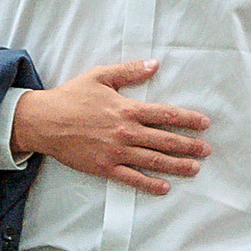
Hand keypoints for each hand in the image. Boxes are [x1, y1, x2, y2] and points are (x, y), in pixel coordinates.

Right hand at [12, 58, 211, 194]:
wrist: (43, 121)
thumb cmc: (70, 97)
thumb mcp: (100, 76)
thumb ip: (129, 71)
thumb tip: (154, 64)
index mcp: (127, 109)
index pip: (165, 114)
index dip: (188, 119)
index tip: (204, 123)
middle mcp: (126, 132)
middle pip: (165, 140)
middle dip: (189, 145)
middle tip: (207, 149)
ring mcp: (116, 151)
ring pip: (154, 160)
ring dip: (177, 165)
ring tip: (195, 168)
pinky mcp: (105, 167)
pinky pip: (132, 178)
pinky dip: (149, 184)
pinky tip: (164, 187)